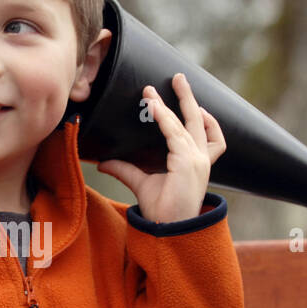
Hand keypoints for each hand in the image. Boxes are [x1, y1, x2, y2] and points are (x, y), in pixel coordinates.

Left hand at [97, 72, 226, 223]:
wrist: (169, 231)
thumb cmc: (162, 210)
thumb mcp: (141, 184)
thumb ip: (125, 169)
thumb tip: (103, 161)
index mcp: (197, 162)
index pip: (203, 133)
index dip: (194, 115)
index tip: (181, 98)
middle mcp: (201, 159)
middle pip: (201, 121)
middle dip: (188, 97)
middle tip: (177, 76)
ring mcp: (197, 161)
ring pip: (185, 123)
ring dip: (169, 103)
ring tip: (152, 90)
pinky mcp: (188, 163)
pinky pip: (174, 134)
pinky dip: (164, 118)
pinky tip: (153, 107)